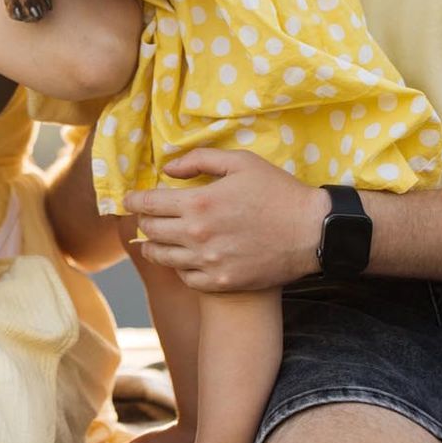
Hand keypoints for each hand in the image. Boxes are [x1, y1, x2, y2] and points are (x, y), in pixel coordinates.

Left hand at [125, 149, 325, 291]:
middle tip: (146, 216)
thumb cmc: (278, 192)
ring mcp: (208, 263)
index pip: (148, 203)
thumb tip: (167, 169)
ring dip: (154, 245)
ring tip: (156, 239)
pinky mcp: (221, 282)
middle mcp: (198, 235)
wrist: (312, 232)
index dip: (133, 200)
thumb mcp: (241, 162)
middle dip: (143, 221)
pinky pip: (185, 277)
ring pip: (162, 257)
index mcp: (200, 203)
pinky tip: (185, 257)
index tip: (130, 199)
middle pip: (150, 231)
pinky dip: (179, 267)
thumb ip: (199, 159)